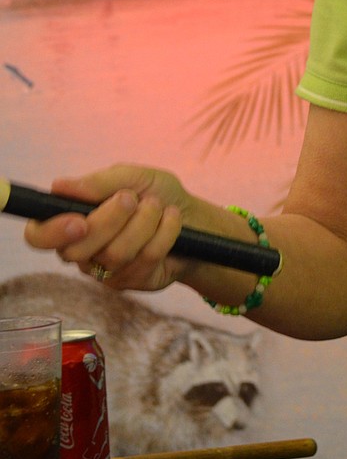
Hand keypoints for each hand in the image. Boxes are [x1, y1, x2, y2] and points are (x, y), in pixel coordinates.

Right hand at [23, 164, 188, 291]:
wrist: (195, 217)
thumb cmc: (156, 193)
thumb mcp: (132, 177)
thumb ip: (98, 182)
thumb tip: (59, 186)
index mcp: (72, 221)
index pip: (39, 236)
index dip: (52, 232)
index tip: (79, 220)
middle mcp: (83, 251)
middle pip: (77, 250)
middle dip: (110, 219)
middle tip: (132, 198)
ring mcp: (107, 271)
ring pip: (115, 254)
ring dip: (144, 221)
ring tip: (157, 206)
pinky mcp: (133, 282)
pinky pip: (144, 259)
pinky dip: (164, 232)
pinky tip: (172, 220)